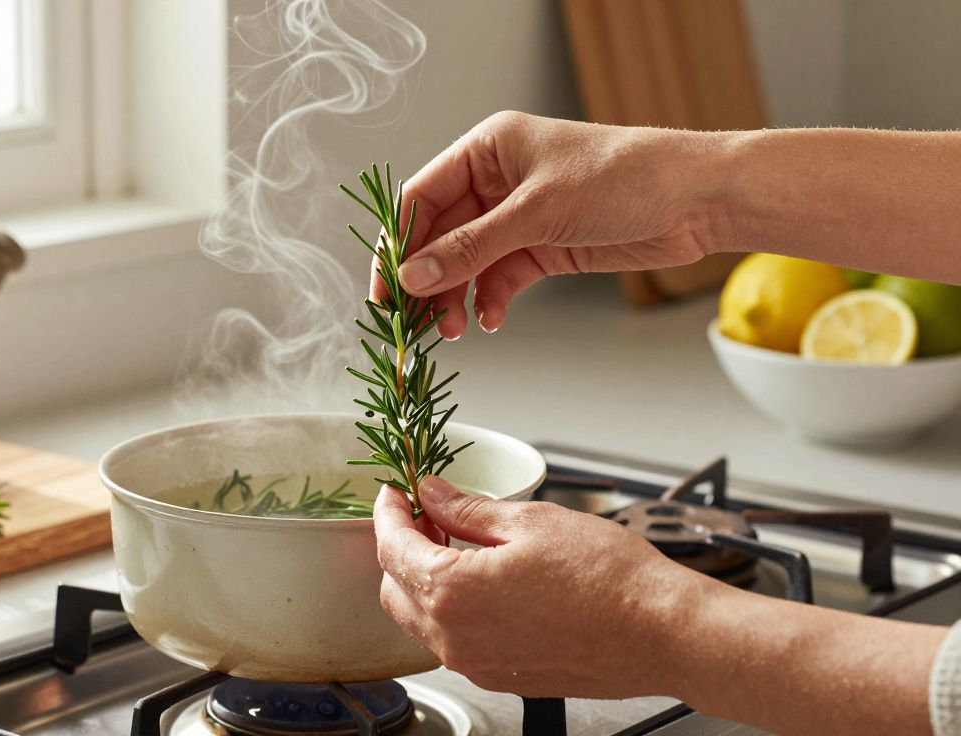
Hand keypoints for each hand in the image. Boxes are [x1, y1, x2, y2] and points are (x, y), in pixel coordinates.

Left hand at [373, 478, 946, 735]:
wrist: (662, 634)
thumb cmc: (611, 579)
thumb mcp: (532, 521)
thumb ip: (469, 509)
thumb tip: (433, 495)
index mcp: (453, 591)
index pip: (392, 548)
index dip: (388, 513)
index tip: (395, 494)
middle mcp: (455, 637)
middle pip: (396, 588)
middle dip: (401, 548)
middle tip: (427, 514)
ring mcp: (477, 663)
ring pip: (422, 619)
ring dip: (426, 579)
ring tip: (461, 542)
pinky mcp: (501, 676)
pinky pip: (456, 641)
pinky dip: (454, 608)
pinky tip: (486, 579)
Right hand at [376, 112, 720, 337]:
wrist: (696, 200)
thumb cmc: (625, 177)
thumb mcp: (537, 212)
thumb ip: (470, 248)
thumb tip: (413, 277)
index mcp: (488, 149)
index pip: (422, 198)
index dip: (399, 244)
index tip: (386, 289)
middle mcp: (498, 181)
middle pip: (440, 236)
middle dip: (428, 280)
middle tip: (415, 321)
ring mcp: (520, 216)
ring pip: (467, 263)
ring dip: (456, 297)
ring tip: (454, 330)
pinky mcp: (544, 246)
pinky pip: (499, 278)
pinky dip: (490, 300)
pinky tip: (490, 319)